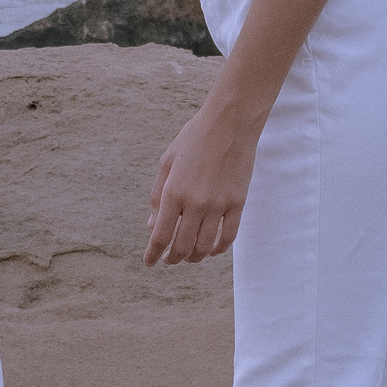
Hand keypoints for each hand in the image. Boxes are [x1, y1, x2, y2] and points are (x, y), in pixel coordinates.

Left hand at [145, 102, 259, 265]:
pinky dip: (218, 249)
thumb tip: (152, 224)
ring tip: (189, 257)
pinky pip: (228, 236)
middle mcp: (195, 203)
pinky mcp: (237, 203)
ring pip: (204, 246)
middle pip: (182, 247)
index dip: (153, 254)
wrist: (230, 123)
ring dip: (194, 257)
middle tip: (170, 260)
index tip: (149, 263)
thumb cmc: (194, 138)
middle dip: (173, 258)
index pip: (160, 236)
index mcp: (173, 192)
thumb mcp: (167, 162)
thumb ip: (157, 195)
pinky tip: (211, 251)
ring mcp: (218, 205)